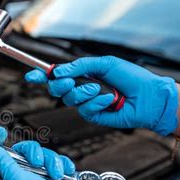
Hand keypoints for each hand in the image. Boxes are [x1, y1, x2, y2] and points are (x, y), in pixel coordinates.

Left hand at [0, 127, 135, 179]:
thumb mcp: (15, 179)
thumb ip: (0, 160)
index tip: (0, 131)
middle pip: (21, 152)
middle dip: (33, 154)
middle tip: (37, 162)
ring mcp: (38, 179)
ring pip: (41, 155)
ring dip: (50, 162)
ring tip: (55, 175)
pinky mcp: (54, 178)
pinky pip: (56, 161)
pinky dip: (61, 165)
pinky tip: (64, 174)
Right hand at [25, 56, 177, 134]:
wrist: (148, 97)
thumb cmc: (131, 78)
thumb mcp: (105, 64)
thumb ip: (80, 65)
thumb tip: (59, 71)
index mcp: (82, 75)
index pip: (56, 75)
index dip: (41, 75)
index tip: (31, 75)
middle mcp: (81, 89)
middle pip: (56, 88)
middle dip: (60, 84)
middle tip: (71, 81)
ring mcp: (85, 103)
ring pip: (69, 99)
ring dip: (84, 93)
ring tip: (101, 90)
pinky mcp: (92, 115)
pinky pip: (84, 109)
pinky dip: (96, 103)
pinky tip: (109, 100)